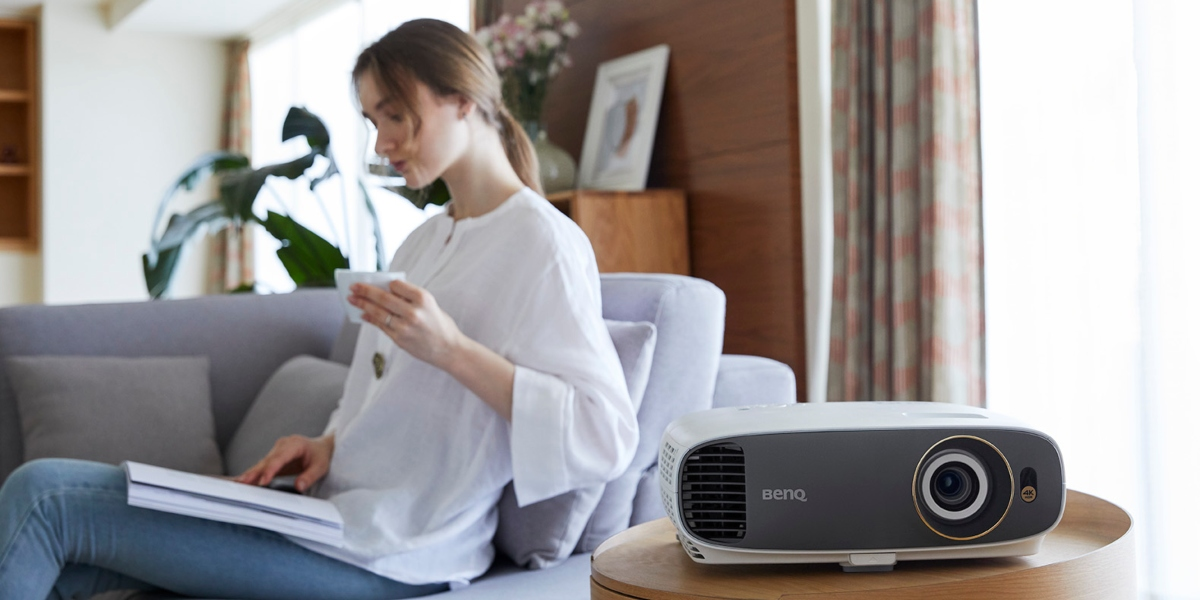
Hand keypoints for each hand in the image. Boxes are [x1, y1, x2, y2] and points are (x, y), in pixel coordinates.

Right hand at [234, 434, 333, 492]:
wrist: (322, 448)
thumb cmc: (321, 456)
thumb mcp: (321, 467)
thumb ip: (310, 476)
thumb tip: (299, 486)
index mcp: (294, 444)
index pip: (279, 458)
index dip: (270, 470)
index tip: (263, 481)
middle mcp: (282, 445)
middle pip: (266, 461)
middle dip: (254, 472)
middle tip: (243, 483)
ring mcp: (276, 451)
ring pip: (261, 464)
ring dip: (250, 474)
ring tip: (238, 483)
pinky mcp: (273, 458)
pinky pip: (262, 467)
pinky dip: (253, 474)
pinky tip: (243, 481)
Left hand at [350, 279, 465, 369]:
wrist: (449, 350)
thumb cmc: (440, 324)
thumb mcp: (430, 306)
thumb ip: (410, 299)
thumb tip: (385, 292)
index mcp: (423, 298)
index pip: (397, 285)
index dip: (387, 283)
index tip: (378, 281)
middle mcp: (413, 312)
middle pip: (383, 298)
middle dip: (365, 291)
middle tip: (353, 286)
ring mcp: (405, 327)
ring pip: (378, 312)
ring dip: (363, 304)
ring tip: (352, 299)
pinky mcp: (399, 339)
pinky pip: (381, 326)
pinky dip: (371, 319)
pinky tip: (363, 314)